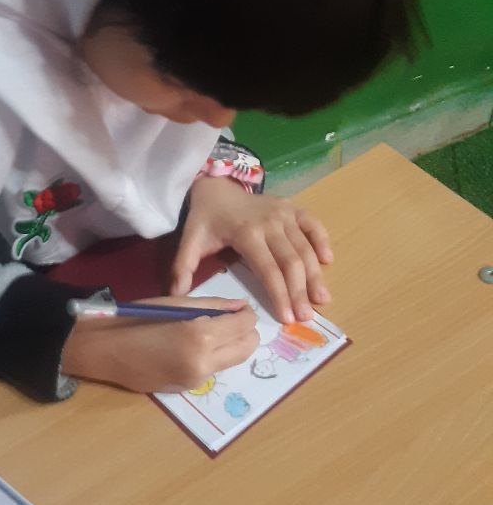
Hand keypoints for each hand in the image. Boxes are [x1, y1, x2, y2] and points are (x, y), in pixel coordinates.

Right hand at [61, 296, 258, 393]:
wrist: (104, 351)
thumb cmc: (136, 319)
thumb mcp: (175, 303)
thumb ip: (212, 305)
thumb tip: (240, 307)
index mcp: (201, 336)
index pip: (244, 325)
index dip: (246, 313)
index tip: (239, 307)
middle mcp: (205, 363)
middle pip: (247, 348)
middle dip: (245, 332)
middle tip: (230, 319)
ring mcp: (197, 380)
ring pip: (233, 360)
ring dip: (231, 345)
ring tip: (211, 331)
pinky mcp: (188, 389)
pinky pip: (213, 369)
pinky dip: (213, 357)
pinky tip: (192, 347)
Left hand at [171, 178, 332, 324]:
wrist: (216, 186)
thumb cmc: (205, 218)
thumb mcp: (190, 241)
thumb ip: (183, 268)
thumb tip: (177, 298)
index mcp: (247, 233)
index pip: (268, 270)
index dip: (279, 295)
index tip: (287, 318)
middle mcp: (270, 223)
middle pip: (291, 262)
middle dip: (300, 291)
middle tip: (307, 317)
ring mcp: (284, 213)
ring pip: (305, 248)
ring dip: (315, 274)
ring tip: (322, 299)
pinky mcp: (292, 207)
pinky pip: (313, 223)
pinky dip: (322, 240)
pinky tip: (328, 261)